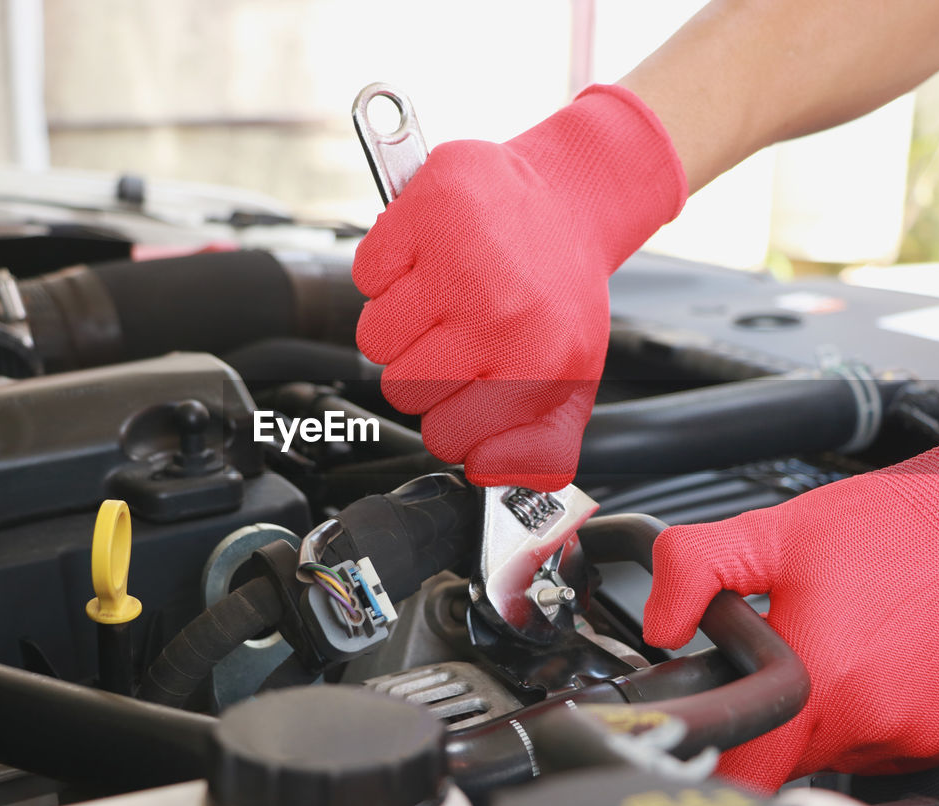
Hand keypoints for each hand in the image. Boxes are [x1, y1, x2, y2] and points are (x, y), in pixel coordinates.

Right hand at [352, 85, 686, 491]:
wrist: (570, 199)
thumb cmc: (561, 291)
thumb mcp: (573, 379)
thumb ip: (541, 447)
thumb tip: (488, 472)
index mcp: (537, 362)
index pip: (445, 436)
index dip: (449, 419)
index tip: (466, 391)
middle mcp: (499, 312)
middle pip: (401, 389)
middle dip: (421, 370)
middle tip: (455, 337)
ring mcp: (457, 259)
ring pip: (374, 339)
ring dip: (399, 324)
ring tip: (441, 300)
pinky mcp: (424, 213)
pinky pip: (365, 275)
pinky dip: (386, 272)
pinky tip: (426, 262)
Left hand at [643, 410, 938, 791]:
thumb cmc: (890, 529)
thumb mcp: (769, 533)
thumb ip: (695, 571)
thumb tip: (661, 624)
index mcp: (818, 684)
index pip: (747, 771)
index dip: (723, 751)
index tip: (720, 721)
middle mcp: (868, 724)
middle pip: (787, 758)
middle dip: (775, 713)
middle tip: (790, 650)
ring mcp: (913, 738)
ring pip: (836, 751)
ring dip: (825, 713)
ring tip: (840, 644)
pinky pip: (887, 744)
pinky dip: (873, 712)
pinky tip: (879, 658)